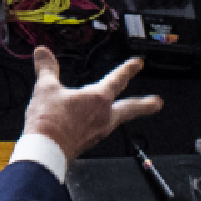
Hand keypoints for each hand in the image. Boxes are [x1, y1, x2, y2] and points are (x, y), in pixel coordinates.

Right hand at [21, 48, 160, 160]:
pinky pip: (101, 130)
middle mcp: (103, 116)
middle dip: (144, 104)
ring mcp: (98, 132)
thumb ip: (46, 68)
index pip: (117, 80)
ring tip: (124, 114)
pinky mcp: (89, 142)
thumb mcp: (46, 88)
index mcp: (97, 99)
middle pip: (129, 108)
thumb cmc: (49, 120)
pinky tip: (96, 126)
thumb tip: (42, 51)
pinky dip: (102, 125)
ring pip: (117, 120)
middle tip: (157, 102)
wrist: (45, 149)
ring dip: (123, 115)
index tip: (138, 63)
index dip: (128, 70)